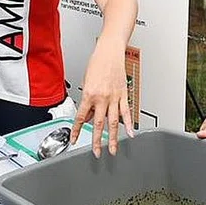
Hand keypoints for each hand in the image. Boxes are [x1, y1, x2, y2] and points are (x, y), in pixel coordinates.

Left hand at [71, 38, 133, 157]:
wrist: (110, 51)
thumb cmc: (97, 63)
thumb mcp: (86, 82)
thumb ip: (87, 101)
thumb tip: (88, 115)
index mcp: (89, 94)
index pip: (81, 118)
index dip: (77, 131)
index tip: (75, 140)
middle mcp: (102, 98)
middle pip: (98, 124)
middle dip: (97, 141)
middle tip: (97, 153)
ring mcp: (114, 97)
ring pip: (113, 122)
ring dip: (113, 138)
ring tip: (114, 149)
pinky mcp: (124, 95)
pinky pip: (126, 112)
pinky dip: (128, 124)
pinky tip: (130, 134)